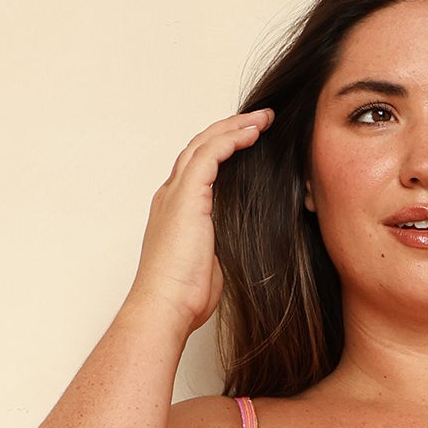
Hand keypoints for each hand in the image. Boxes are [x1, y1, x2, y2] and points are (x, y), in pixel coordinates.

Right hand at [124, 108, 274, 337]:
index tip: (251, 144)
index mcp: (176, 212)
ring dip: (235, 127)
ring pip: (205, 144)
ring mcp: (176, 194)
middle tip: (261, 122)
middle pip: (200, 148)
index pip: (199, 169)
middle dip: (231, 130)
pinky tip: (253, 133)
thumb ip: (220, 247)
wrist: (164, 307)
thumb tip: (239, 248)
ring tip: (263, 120)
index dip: (224, 151)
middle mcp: (172, 196)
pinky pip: (211, 154)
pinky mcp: (187, 197)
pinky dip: (232, 139)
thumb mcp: (210, 265)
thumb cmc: (184, 298)